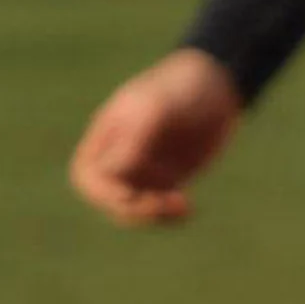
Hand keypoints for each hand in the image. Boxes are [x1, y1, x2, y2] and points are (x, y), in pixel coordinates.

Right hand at [70, 50, 242, 226]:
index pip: (88, 178)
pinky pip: (160, 211)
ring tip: (184, 204)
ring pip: (136, 211)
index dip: (106, 194)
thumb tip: (115, 174)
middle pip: (110, 201)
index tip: (132, 195)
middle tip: (164, 204)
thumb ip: (133, 139)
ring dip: (157, 216)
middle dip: (134, 211)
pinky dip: (172, 216)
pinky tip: (189, 208)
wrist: (216, 87)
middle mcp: (120, 157)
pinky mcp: (166, 181)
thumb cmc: (180, 90)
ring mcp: (143, 171)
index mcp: (106, 136)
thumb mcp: (156, 109)